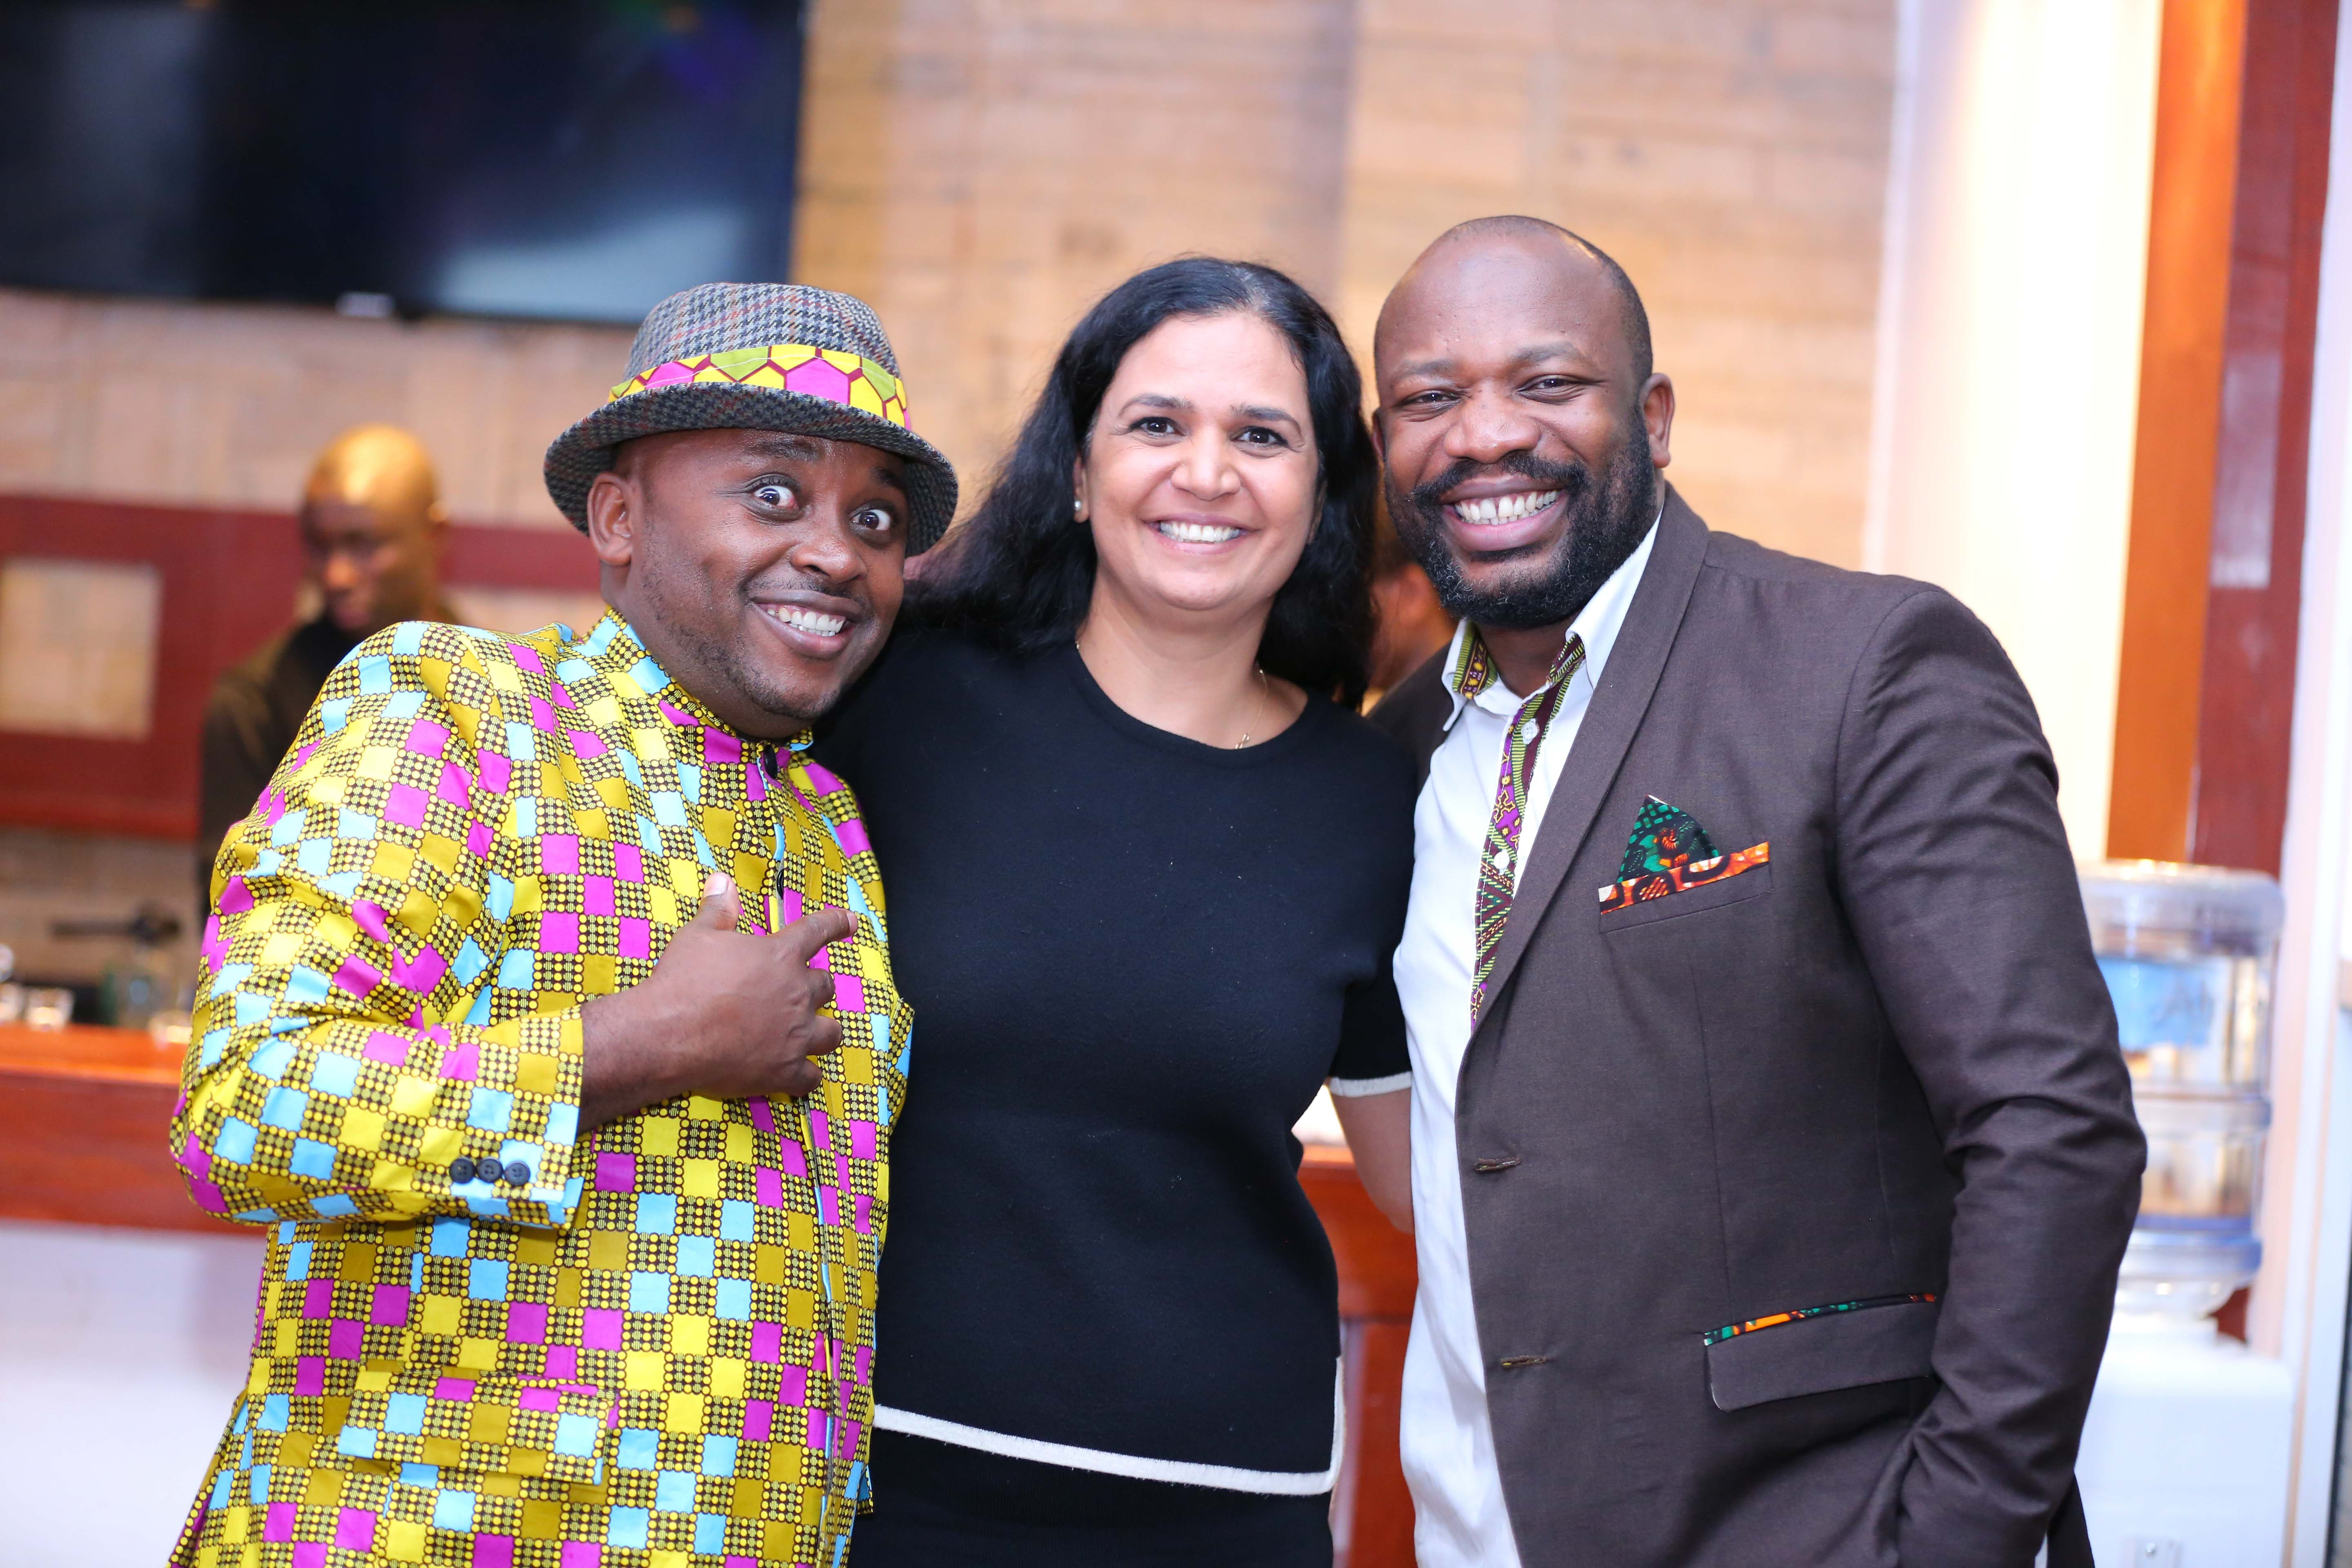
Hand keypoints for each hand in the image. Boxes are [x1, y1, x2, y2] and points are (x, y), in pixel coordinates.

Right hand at [580, 873, 853, 1129]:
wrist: (669, 1033)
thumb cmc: (683, 981)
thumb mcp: (698, 936)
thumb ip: (718, 909)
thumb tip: (723, 880)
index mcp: (780, 956)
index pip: (818, 931)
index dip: (836, 924)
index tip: (851, 922)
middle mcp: (797, 994)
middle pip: (825, 986)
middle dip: (815, 987)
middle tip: (797, 992)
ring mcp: (795, 1035)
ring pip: (832, 1032)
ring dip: (823, 1029)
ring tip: (811, 1032)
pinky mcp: (784, 1071)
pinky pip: (812, 1078)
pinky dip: (807, 1077)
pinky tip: (800, 1078)